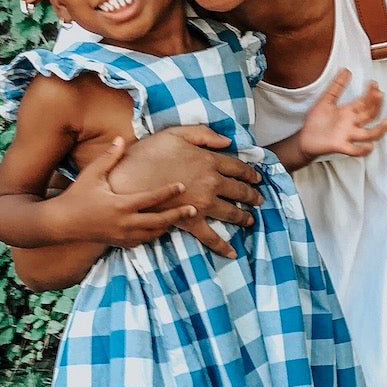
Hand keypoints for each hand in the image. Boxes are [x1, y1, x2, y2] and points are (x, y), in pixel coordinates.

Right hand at [56, 140, 196, 246]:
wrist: (60, 224)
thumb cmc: (76, 196)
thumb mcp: (92, 174)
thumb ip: (109, 157)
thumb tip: (122, 138)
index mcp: (120, 205)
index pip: (150, 199)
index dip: (168, 192)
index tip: (183, 185)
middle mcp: (124, 223)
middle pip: (159, 221)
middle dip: (177, 215)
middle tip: (194, 208)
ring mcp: (122, 236)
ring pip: (153, 234)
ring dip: (167, 226)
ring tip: (182, 217)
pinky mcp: (119, 244)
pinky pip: (142, 241)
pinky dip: (153, 235)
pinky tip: (161, 227)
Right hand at [110, 125, 264, 260]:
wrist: (127, 180)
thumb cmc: (147, 153)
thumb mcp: (175, 134)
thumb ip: (203, 134)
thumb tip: (228, 141)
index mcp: (209, 161)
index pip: (238, 167)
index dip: (250, 173)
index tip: (257, 178)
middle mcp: (212, 183)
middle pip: (239, 190)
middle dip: (252, 195)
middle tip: (259, 199)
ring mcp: (203, 204)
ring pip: (231, 212)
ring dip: (243, 216)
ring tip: (250, 220)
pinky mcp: (190, 221)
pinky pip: (210, 236)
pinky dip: (222, 246)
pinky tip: (232, 253)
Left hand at [298, 70, 386, 160]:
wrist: (304, 138)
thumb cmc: (316, 121)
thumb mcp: (326, 100)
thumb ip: (336, 86)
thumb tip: (345, 71)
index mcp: (349, 111)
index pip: (365, 101)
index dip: (371, 93)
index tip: (374, 84)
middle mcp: (351, 123)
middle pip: (370, 114)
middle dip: (376, 105)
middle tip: (380, 95)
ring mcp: (347, 135)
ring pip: (368, 134)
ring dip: (379, 129)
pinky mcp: (340, 146)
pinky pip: (354, 150)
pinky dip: (361, 150)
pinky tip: (369, 146)